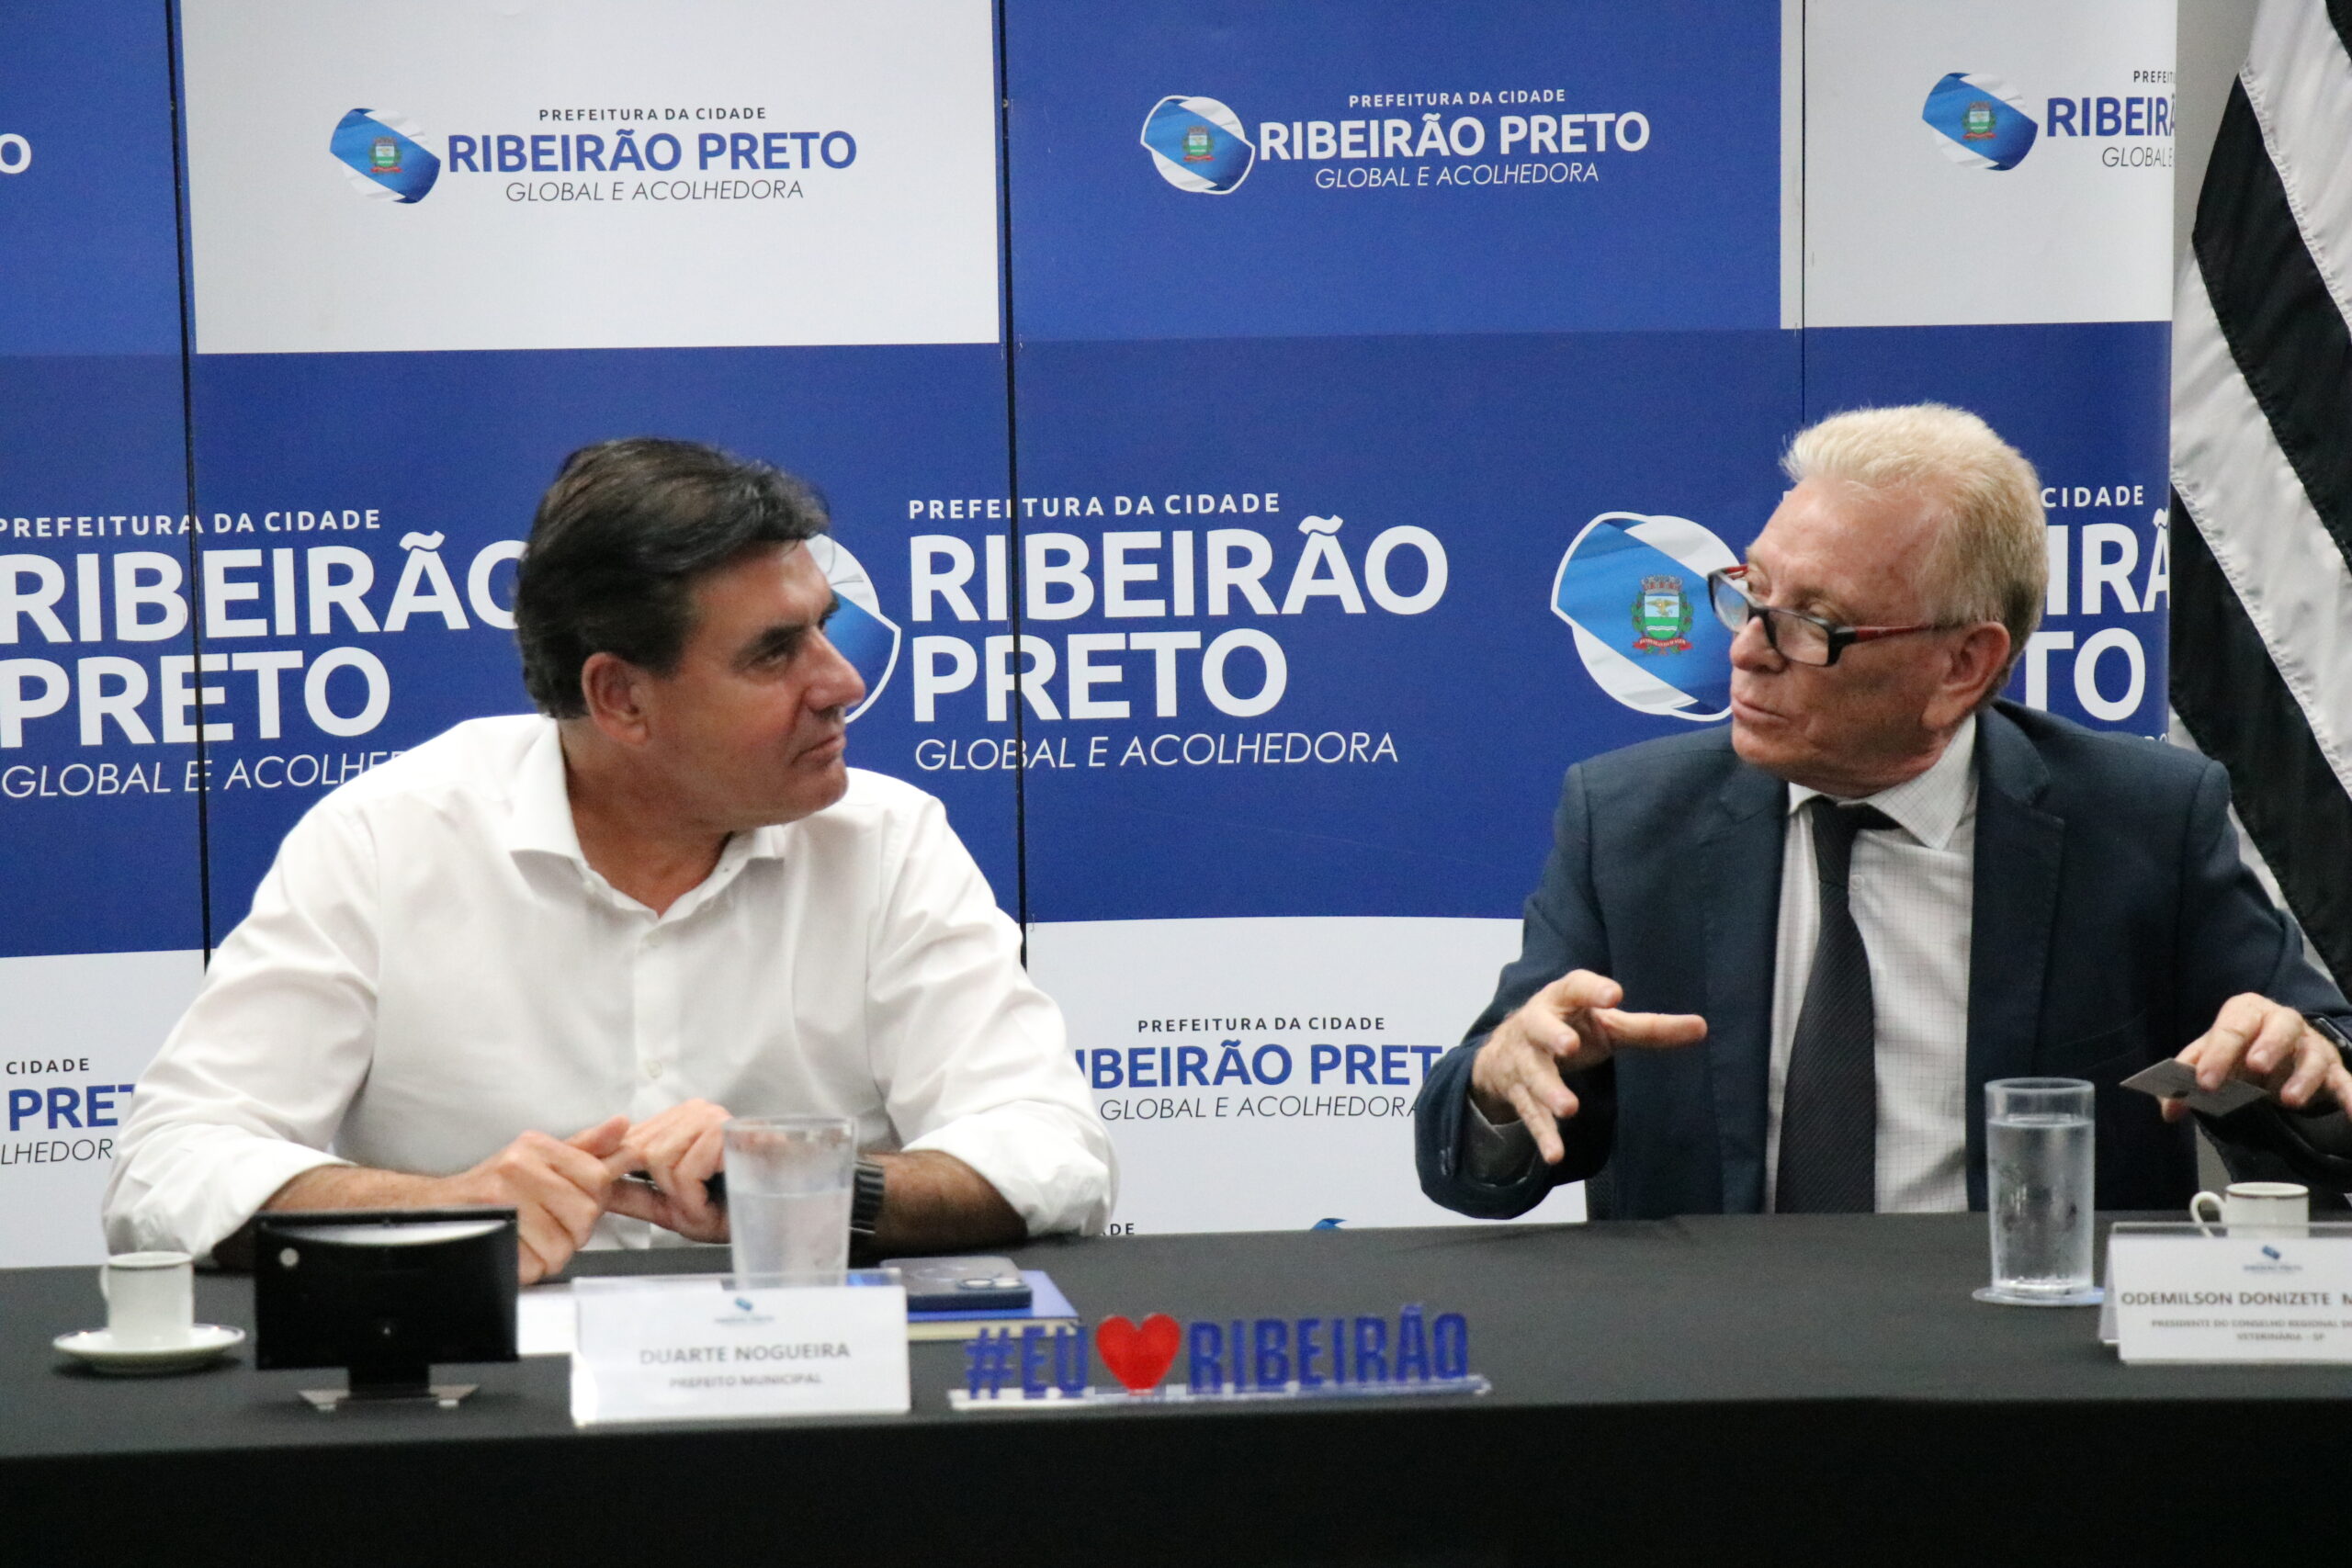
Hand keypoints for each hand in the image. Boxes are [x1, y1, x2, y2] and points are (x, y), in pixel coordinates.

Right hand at [426, 1114, 628, 1283]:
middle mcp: (518, 1168)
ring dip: (551, 1254)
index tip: (575, 1204)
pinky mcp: (488, 1234)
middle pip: (585, 1215)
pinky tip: (518, 1252)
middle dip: (574, 1231)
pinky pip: (534, 1266)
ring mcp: (500, 1201)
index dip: (594, 1200)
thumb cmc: (494, 1185)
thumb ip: (585, 1147)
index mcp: (535, 1147)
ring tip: (532, 1240)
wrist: (436, 1207)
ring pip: (561, 1246)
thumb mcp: (538, 1158)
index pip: (598, 1178)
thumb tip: (621, 1124)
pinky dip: (530, 1268)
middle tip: (553, 1226)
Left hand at [601, 1099, 731, 1242]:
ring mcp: (711, 1117)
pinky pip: (683, 1171)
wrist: (777, 1219)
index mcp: (679, 1122)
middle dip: (658, 1190)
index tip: (593, 1185)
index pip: (627, 1137)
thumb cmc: (732, 1210)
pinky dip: (692, 1198)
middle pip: (639, 1150)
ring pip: (658, 1160)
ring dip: (678, 1197)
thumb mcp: (672, 1207)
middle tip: (690, 1208)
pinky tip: (712, 1202)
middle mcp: (695, 1112)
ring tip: (704, 1205)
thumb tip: (592, 1186)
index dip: (607, 1162)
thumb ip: (632, 1193)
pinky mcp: (724, 1131)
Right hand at [1468, 970, 1706, 1164]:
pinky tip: (1556, 1154)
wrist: (1503, 1054)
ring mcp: (1523, 1061)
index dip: (1592, 990)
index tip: (1615, 996)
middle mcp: (1536, 1026)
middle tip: (1571, 1046)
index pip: (1575, 987)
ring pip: (1534, 1075)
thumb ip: (1648, 1027)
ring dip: (1550, 1091)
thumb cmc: (1569, 1030)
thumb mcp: (1605, 1024)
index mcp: (1562, 1001)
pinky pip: (1529, 1114)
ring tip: (1571, 1109)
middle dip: (1553, 1036)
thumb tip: (1702, 1028)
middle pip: (1540, 1028)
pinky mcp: (1518, 1093)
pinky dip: (1543, 1135)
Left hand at [2164, 994, 2351, 1123]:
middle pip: (2283, 1025)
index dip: (2219, 1053)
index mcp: (2248, 1012)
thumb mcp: (2211, 1058)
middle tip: (2256, 1067)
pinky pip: (2346, 1083)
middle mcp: (2284, 1022)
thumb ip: (2188, 1079)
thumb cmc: (2239, 1051)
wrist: (2275, 1051)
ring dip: (2303, 1077)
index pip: (2233, 1026)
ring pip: (2316, 1055)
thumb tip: (2169, 1110)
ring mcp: (2312, 1046)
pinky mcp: (2334, 1071)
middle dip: (2269, 1045)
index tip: (2205, 1081)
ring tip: (2288, 1101)